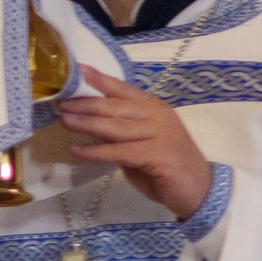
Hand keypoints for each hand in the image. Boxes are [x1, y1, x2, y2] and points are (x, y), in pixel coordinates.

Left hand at [54, 76, 215, 222]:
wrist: (200, 190)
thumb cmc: (168, 167)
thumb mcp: (142, 144)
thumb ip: (121, 132)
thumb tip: (91, 124)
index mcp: (155, 108)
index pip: (123, 89)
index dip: (100, 79)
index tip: (77, 70)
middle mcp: (157, 116)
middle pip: (116, 106)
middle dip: (86, 103)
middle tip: (61, 102)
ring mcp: (159, 134)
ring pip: (116, 126)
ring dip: (87, 123)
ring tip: (64, 120)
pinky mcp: (157, 155)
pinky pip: (120, 151)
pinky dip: (97, 151)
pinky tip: (78, 150)